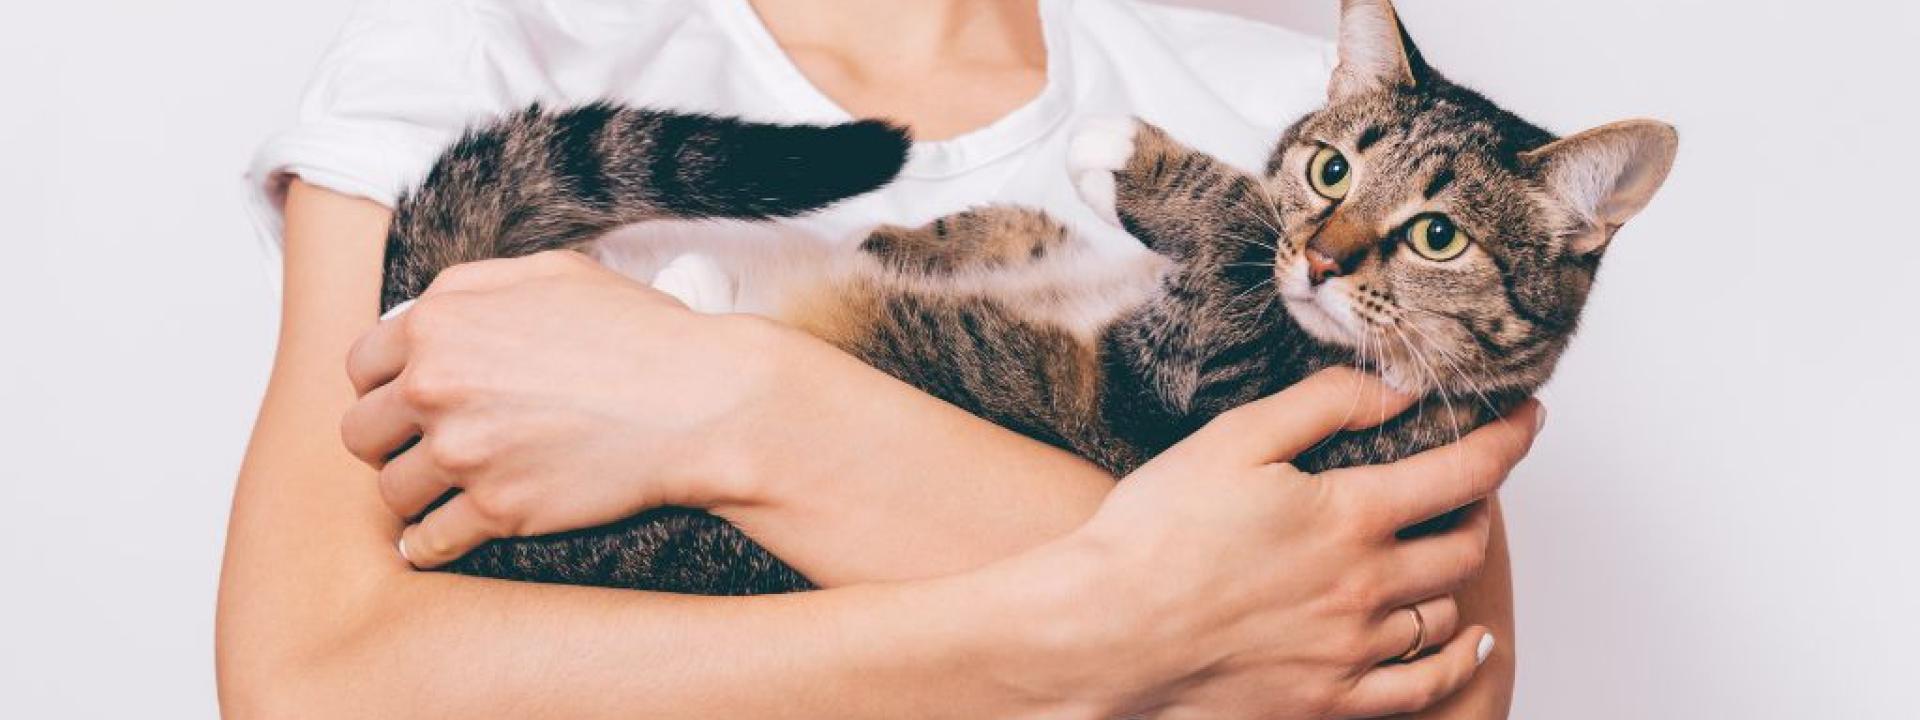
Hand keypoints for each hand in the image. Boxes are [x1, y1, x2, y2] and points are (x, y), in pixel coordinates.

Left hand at [340, 251, 786, 567]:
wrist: (700, 401)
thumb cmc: (639, 332)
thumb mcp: (552, 273)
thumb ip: (474, 287)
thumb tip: (429, 312)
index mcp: (440, 323)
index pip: (362, 366)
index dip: (384, 385)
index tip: (408, 403)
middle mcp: (438, 387)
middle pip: (363, 433)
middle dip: (390, 442)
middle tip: (424, 448)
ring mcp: (465, 453)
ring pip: (392, 492)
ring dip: (415, 494)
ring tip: (444, 492)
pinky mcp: (498, 510)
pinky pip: (429, 542)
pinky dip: (430, 545)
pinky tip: (440, 538)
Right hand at [1019, 369, 1542, 718]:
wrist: (1103, 634)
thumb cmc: (1154, 536)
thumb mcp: (1234, 439)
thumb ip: (1324, 405)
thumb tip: (1394, 391)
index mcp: (1350, 515)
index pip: (1464, 471)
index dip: (1507, 438)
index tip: (1527, 418)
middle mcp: (1368, 586)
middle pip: (1463, 544)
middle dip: (1479, 506)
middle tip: (1470, 484)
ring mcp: (1352, 651)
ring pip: (1443, 611)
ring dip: (1454, 575)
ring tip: (1443, 550)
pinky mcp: (1328, 700)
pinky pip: (1423, 685)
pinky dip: (1458, 659)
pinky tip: (1468, 641)